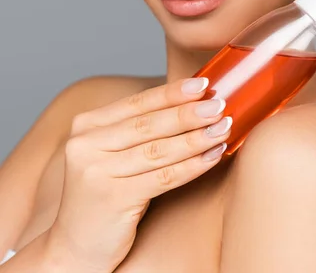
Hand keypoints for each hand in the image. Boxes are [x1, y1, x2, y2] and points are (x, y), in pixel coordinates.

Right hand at [44, 76, 231, 272]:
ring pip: (158, 150)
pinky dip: (192, 166)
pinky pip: (163, 178)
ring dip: (195, 138)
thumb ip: (136, 129)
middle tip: (219, 105)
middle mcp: (86, 145)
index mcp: (86, 126)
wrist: (75, 247)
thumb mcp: (110, 154)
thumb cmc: (105, 193)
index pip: (137, 103)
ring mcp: (97, 173)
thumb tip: (189, 102)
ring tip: (223, 128)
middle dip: (188, 113)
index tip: (202, 84)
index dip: (171, 93)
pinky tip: (213, 156)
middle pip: (148, 124)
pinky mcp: (112, 199)